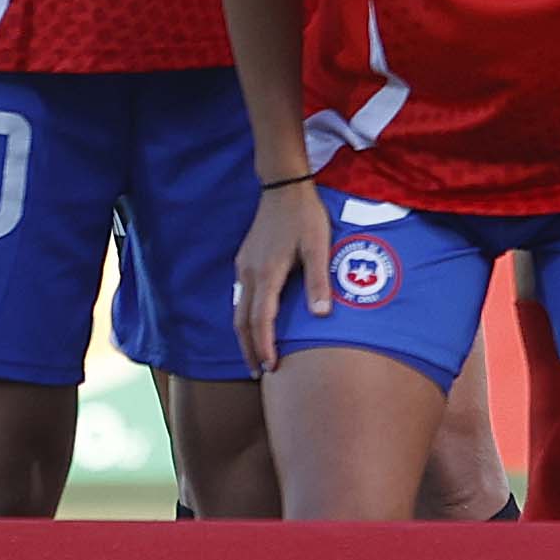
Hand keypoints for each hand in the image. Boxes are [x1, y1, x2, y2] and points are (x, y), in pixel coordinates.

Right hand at [234, 180, 327, 375]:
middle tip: (259, 372)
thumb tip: (321, 316)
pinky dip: (245, 318)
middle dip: (249, 349)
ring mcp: (243, 267)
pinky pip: (240, 297)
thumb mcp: (318, 247)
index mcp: (266, 273)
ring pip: (238, 310)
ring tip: (256, 355)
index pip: (260, 320)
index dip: (265, 346)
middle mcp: (249, 273)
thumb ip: (318, 281)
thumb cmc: (305, 216)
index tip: (271, 367)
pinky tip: (256, 325)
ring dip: (245, 335)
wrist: (283, 188)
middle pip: (242, 322)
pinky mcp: (244, 261)